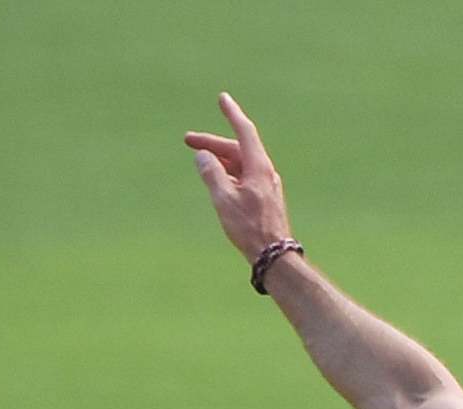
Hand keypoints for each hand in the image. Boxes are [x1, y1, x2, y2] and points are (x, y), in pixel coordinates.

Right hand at [184, 93, 292, 262]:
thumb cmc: (249, 227)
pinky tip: (217, 179)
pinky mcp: (264, 198)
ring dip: (219, 159)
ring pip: (240, 163)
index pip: (244, 132)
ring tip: (200, 160)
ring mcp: (266, 185)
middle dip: (213, 143)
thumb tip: (202, 156)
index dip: (232, 114)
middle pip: (238, 148)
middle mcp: (265, 173)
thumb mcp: (223, 198)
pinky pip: (243, 177)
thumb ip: (211, 173)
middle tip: (188, 141)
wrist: (273, 255)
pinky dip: (228, 172)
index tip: (222, 98)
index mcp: (258, 167)